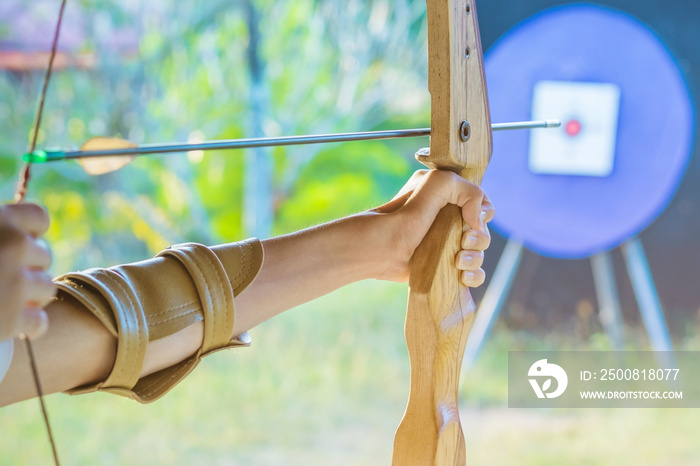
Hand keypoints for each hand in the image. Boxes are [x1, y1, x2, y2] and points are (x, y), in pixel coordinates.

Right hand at [0, 203, 54, 340]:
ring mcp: (15, 283)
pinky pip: (40, 322)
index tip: (13, 245)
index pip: (39, 217)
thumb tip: (26, 235)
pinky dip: (28, 327)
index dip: (29, 234)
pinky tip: (11, 326)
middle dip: (26, 269)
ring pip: (46, 289)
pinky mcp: (12, 318)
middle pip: (43, 256)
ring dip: (28, 298)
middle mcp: (13, 245)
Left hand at [372, 170, 493, 284]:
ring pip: (479, 253)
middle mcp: (448, 220)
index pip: (481, 203)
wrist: (379, 250)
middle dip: (479, 238)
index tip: (471, 219)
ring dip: (475, 258)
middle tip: (463, 242)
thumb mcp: (434, 184)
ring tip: (458, 261)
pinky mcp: (442, 266)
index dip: (483, 213)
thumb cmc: (401, 216)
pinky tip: (462, 276)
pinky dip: (474, 276)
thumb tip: (478, 222)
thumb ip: (466, 190)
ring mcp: (446, 244)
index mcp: (448, 197)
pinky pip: (472, 273)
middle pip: (483, 230)